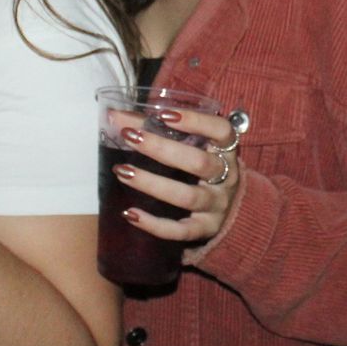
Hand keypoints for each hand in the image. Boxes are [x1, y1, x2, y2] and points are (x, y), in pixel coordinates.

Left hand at [110, 107, 244, 245]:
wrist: (232, 210)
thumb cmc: (202, 167)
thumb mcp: (191, 145)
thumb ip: (155, 128)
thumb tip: (114, 115)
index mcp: (226, 150)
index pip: (221, 131)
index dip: (196, 121)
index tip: (165, 115)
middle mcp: (226, 178)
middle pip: (199, 163)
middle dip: (162, 149)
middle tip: (131, 137)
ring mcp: (217, 206)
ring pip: (187, 196)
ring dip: (152, 184)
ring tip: (123, 171)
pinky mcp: (205, 229)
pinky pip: (180, 230)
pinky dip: (154, 224)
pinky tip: (130, 213)